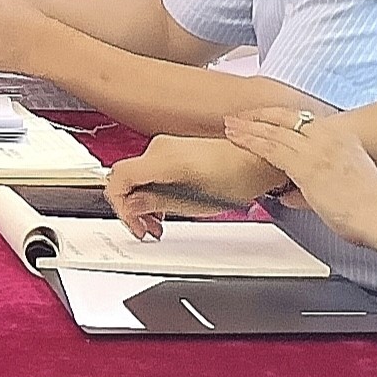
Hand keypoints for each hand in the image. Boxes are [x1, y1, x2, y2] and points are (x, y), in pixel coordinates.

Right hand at [102, 136, 269, 235]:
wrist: (258, 159)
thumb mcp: (194, 202)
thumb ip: (157, 203)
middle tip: (147, 229)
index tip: (134, 224)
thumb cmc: (237, 176)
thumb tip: (132, 208)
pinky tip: (166, 207)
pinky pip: (151, 171)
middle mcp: (160, 148)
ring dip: (142, 202)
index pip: (118, 179)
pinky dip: (152, 191)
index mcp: (162, 159)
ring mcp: (167, 147)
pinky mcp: (174, 150)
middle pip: (126, 179)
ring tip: (158, 223)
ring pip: (138, 177)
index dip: (119, 206)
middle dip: (132, 209)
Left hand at [222, 102, 376, 254]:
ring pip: (274, 132)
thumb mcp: (345, 185)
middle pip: (286, 119)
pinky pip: (271, 149)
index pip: (304, 120)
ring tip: (230, 126)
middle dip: (259, 116)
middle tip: (240, 117)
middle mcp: (330, 136)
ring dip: (248, 128)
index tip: (265, 118)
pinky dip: (250, 142)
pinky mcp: (306, 165)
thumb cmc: (370, 208)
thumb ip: (314, 186)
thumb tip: (291, 193)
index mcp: (343, 136)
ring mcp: (317, 149)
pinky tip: (237, 139)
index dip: (280, 117)